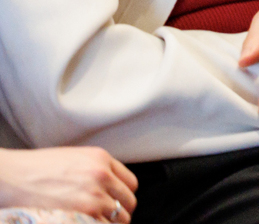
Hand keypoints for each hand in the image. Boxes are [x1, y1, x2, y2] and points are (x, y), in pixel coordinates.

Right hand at [0, 148, 136, 218]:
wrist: (11, 177)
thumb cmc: (36, 169)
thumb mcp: (73, 159)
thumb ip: (95, 170)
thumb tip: (109, 189)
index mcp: (101, 159)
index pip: (130, 184)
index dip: (122, 196)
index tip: (115, 204)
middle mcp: (102, 176)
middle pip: (128, 202)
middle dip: (119, 213)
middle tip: (106, 219)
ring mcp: (93, 196)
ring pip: (119, 219)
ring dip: (110, 223)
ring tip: (95, 223)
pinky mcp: (83, 214)